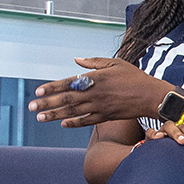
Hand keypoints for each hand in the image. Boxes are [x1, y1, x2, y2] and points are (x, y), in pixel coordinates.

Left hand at [28, 57, 168, 127]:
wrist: (151, 96)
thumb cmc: (133, 76)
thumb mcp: (114, 63)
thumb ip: (94, 62)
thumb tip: (76, 60)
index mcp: (96, 78)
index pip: (68, 83)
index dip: (52, 87)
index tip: (38, 91)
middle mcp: (95, 94)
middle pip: (66, 99)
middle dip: (47, 103)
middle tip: (31, 107)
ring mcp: (99, 107)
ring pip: (72, 112)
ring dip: (54, 115)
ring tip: (40, 117)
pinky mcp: (105, 116)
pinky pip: (86, 121)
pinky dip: (74, 123)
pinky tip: (62, 124)